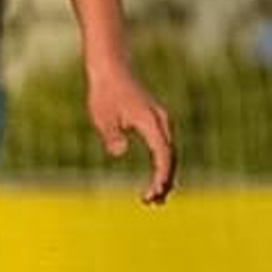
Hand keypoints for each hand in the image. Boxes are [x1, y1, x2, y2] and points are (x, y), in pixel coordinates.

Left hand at [87, 62, 176, 203]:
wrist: (110, 69)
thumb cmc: (104, 92)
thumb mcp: (101, 116)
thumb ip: (110, 135)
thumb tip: (119, 151)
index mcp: (151, 122)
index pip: (163, 155)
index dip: (161, 176)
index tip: (153, 193)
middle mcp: (161, 121)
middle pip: (171, 157)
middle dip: (165, 181)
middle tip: (153, 202)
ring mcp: (161, 121)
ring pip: (170, 153)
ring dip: (165, 175)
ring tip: (155, 198)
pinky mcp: (156, 121)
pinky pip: (164, 147)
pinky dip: (163, 164)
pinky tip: (157, 177)